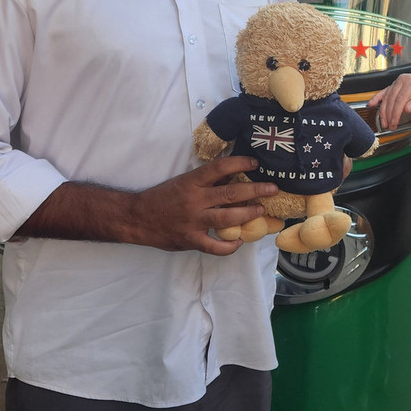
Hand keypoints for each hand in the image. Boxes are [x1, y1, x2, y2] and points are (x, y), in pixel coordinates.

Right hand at [130, 155, 276, 254]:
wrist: (137, 218)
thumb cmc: (162, 197)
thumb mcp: (183, 182)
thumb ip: (205, 182)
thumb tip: (233, 176)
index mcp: (191, 182)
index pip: (219, 168)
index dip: (239, 163)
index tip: (255, 163)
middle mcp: (194, 200)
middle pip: (230, 193)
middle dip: (255, 190)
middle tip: (273, 189)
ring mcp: (193, 221)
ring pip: (227, 218)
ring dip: (248, 214)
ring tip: (262, 211)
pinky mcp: (191, 240)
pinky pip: (215, 246)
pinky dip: (230, 246)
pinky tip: (239, 242)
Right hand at [369, 72, 410, 130]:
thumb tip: (407, 109)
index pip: (400, 100)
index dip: (396, 113)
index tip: (394, 122)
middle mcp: (402, 80)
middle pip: (391, 99)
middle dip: (389, 114)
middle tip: (389, 125)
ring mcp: (397, 82)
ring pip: (386, 97)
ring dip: (383, 111)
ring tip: (384, 122)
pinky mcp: (394, 85)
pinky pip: (384, 92)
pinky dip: (377, 98)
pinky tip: (371, 104)